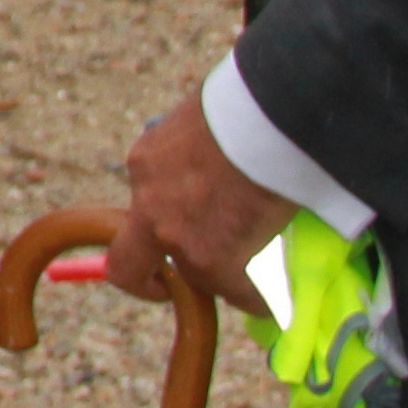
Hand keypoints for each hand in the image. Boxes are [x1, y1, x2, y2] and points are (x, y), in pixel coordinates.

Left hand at [110, 89, 289, 322]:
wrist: (276, 116)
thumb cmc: (250, 107)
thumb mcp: (202, 126)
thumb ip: (193, 156)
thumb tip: (209, 171)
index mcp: (145, 163)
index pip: (134, 211)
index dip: (144, 235)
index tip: (157, 248)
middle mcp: (150, 205)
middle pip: (131, 265)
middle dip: (148, 283)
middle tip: (170, 286)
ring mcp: (179, 237)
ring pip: (196, 276)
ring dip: (221, 275)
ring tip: (254, 270)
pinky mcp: (215, 261)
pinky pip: (238, 294)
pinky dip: (255, 298)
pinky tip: (273, 299)